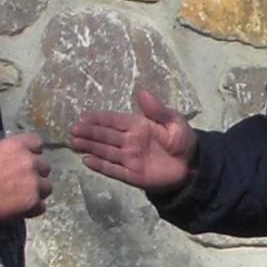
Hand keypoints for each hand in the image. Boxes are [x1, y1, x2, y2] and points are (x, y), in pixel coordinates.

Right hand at [0, 131, 49, 227]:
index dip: (33, 151)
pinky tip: (21, 209)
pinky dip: (33, 208)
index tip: (29, 158)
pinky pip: (41, 206)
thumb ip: (2, 152)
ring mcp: (33, 183)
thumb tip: (8, 155)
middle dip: (36, 173)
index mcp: (15, 146)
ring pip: (46, 187)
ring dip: (37, 191)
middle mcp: (28, 162)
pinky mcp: (33, 202)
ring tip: (22, 197)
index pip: (37, 142)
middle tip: (23, 181)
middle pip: (45, 166)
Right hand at [70, 87, 195, 195]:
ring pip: (106, 151)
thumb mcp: (173, 122)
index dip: (97, 119)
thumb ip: (157, 110)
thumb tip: (141, 91)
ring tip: (75, 143)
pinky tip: (87, 161)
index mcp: (137, 126)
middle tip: (73, 130)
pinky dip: (102, 166)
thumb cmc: (182, 141)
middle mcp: (129, 141)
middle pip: (105, 136)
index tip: (82, 118)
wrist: (193, 166)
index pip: (113, 121)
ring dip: (90, 147)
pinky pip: (115, 170)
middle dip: (89, 132)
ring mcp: (130, 158)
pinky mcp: (133, 175)